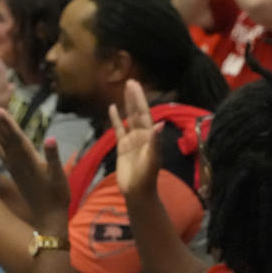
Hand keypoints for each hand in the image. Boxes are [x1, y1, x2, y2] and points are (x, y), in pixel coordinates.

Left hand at [0, 107, 69, 221]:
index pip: (17, 137)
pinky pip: (2, 157)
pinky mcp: (15, 173)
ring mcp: (16, 168)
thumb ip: (53, 157)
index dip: (7, 123)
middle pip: (6, 138)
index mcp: (30, 160)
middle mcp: (19, 162)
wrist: (48, 215)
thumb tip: (51, 139)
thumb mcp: (59, 176)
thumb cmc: (57, 195)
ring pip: (3, 145)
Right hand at [110, 79, 161, 199]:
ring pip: (129, 118)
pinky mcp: (123, 147)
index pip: (144, 114)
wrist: (137, 191)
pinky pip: (118, 129)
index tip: (135, 85)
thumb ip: (155, 141)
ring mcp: (132, 140)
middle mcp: (142, 136)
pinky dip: (116, 119)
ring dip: (127, 105)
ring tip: (124, 89)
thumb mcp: (152, 159)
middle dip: (135, 97)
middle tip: (131, 81)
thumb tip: (159, 124)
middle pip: (137, 112)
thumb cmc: (146, 176)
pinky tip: (112, 108)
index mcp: (149, 136)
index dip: (140, 99)